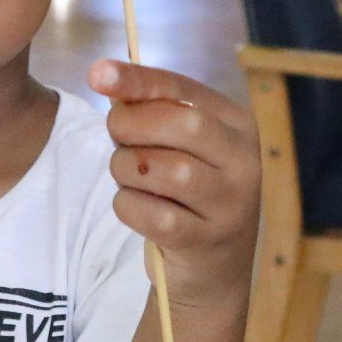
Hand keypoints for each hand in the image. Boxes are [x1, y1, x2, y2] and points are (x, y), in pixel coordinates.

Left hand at [88, 60, 261, 309]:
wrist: (212, 269)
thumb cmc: (187, 194)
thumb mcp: (179, 147)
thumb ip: (149, 110)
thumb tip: (103, 75)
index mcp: (239, 125)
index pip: (184, 90)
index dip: (137, 79)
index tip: (96, 72)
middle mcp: (245, 161)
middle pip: (180, 124)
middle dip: (130, 126)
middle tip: (117, 138)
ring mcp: (230, 204)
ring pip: (161, 169)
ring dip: (126, 169)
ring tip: (130, 177)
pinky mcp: (206, 241)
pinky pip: (150, 213)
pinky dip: (129, 205)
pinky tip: (136, 207)